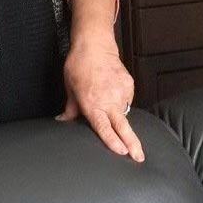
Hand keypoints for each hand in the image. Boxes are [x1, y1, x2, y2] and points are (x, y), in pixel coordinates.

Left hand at [58, 41, 143, 161]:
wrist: (94, 45)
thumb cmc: (79, 65)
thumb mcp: (70, 89)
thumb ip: (70, 109)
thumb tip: (62, 121)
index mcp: (93, 104)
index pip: (104, 128)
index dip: (113, 142)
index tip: (122, 152)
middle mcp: (109, 100)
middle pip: (123, 127)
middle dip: (132, 143)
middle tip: (139, 157)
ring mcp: (121, 92)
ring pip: (123, 111)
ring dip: (118, 113)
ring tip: (107, 98)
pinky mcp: (129, 84)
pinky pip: (126, 98)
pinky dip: (120, 98)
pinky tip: (111, 89)